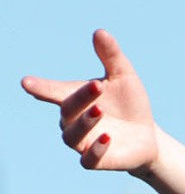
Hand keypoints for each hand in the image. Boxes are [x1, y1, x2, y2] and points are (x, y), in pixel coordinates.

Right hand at [21, 29, 157, 174]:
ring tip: (99, 112)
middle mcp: (74, 121)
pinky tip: (107, 137)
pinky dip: (95, 149)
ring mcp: (84, 143)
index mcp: (75, 98)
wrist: (148, 136)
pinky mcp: (97, 161)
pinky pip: (88, 160)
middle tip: (97, 86)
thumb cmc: (130, 105)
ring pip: (71, 136)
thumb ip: (111, 56)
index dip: (40, 88)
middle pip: (67, 110)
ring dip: (84, 123)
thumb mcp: (124, 76)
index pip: (52, 91)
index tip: (26, 83)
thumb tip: (100, 32)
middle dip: (80, 98)